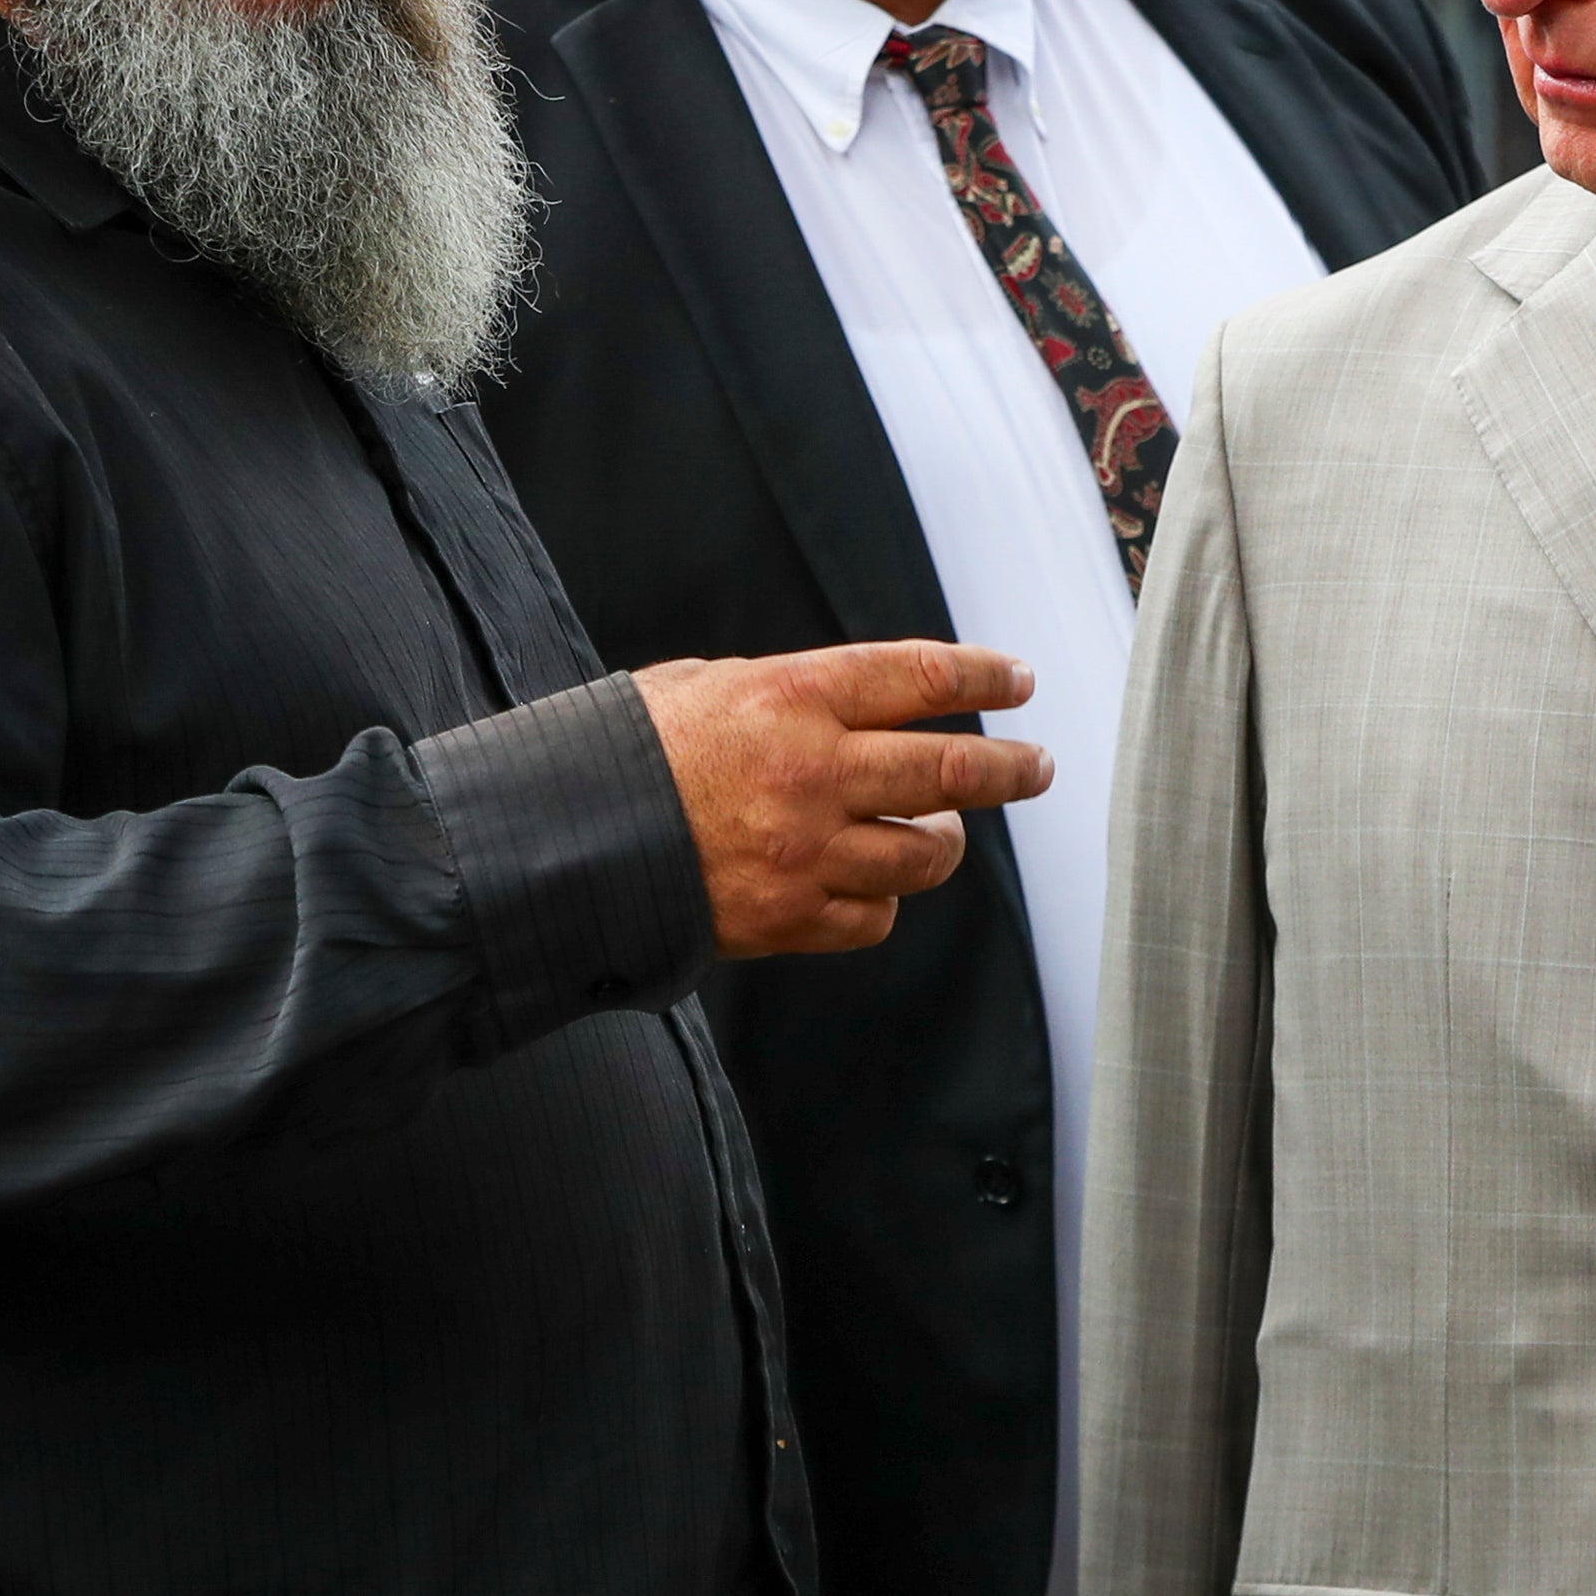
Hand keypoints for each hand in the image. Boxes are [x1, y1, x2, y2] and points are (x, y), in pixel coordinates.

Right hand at [635, 641, 1048, 958]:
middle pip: (953, 770)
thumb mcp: (705, 683)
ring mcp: (804, 852)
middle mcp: (812, 771)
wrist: (559, 840)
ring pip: (926, 854)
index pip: (923, 678)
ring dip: (948, 841)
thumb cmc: (626, 751)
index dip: (986, 678)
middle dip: (1012, 770)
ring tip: (947, 830)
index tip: (1018, 682)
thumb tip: (851, 699)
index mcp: (791, 695)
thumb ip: (786, 690)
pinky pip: (874, 917)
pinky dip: (885, 900)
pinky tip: (876, 883)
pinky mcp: (787, 918)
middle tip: (1037, 767)